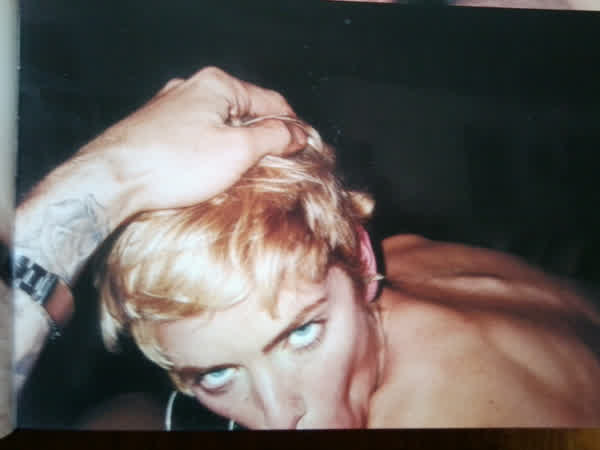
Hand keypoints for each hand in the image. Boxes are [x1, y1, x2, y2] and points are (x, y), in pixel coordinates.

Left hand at [78, 66, 306, 221]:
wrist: (110, 180)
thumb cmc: (174, 164)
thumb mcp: (237, 151)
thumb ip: (273, 137)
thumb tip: (298, 133)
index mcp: (217, 84)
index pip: (272, 101)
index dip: (292, 126)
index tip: (304, 149)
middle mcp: (192, 88)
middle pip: (245, 111)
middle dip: (263, 137)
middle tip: (279, 166)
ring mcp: (170, 107)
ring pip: (219, 125)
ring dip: (237, 146)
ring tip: (247, 174)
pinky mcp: (155, 128)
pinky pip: (196, 136)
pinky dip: (212, 151)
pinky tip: (212, 172)